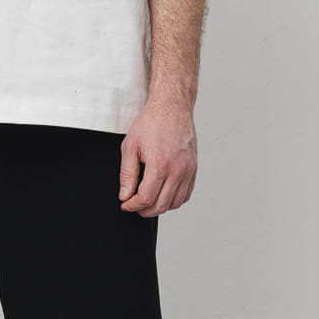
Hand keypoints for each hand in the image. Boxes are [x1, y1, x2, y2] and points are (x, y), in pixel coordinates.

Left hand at [119, 98, 196, 216]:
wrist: (172, 107)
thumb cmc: (151, 123)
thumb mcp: (130, 146)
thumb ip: (127, 174)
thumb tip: (125, 195)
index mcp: (160, 164)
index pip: (146, 198)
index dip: (132, 206)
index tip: (125, 204)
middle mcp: (177, 170)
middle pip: (161, 206)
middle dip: (144, 210)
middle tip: (134, 205)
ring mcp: (188, 170)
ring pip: (174, 203)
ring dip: (159, 207)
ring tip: (146, 201)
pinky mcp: (193, 169)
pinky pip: (186, 194)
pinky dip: (173, 200)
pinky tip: (162, 195)